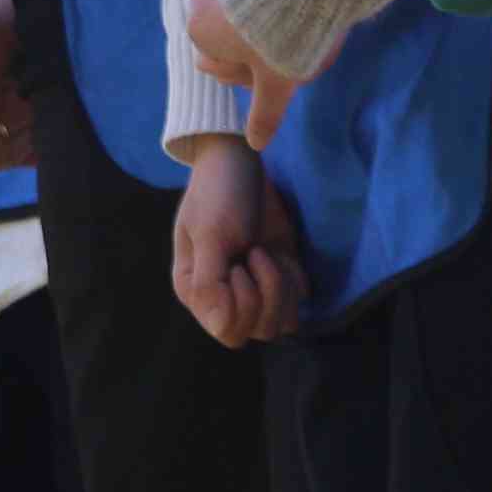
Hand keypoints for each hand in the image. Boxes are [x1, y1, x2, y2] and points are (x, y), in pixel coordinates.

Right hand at [169, 138, 303, 349]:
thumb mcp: (211, 234)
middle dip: (265, 293)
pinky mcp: (277, 276)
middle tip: (255, 251)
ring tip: (267, 251)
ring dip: (281, 288)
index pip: (227, 330)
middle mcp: (222, 296)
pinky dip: (295, 282)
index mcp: (195, 290)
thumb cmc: (218, 193)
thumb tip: (220, 328)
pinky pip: (296, 303)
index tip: (238, 264)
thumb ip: (210, 284)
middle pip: (255, 331)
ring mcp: (252, 287)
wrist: (239, 160)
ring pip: (279, 323)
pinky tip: (282, 253)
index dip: (242, 304)